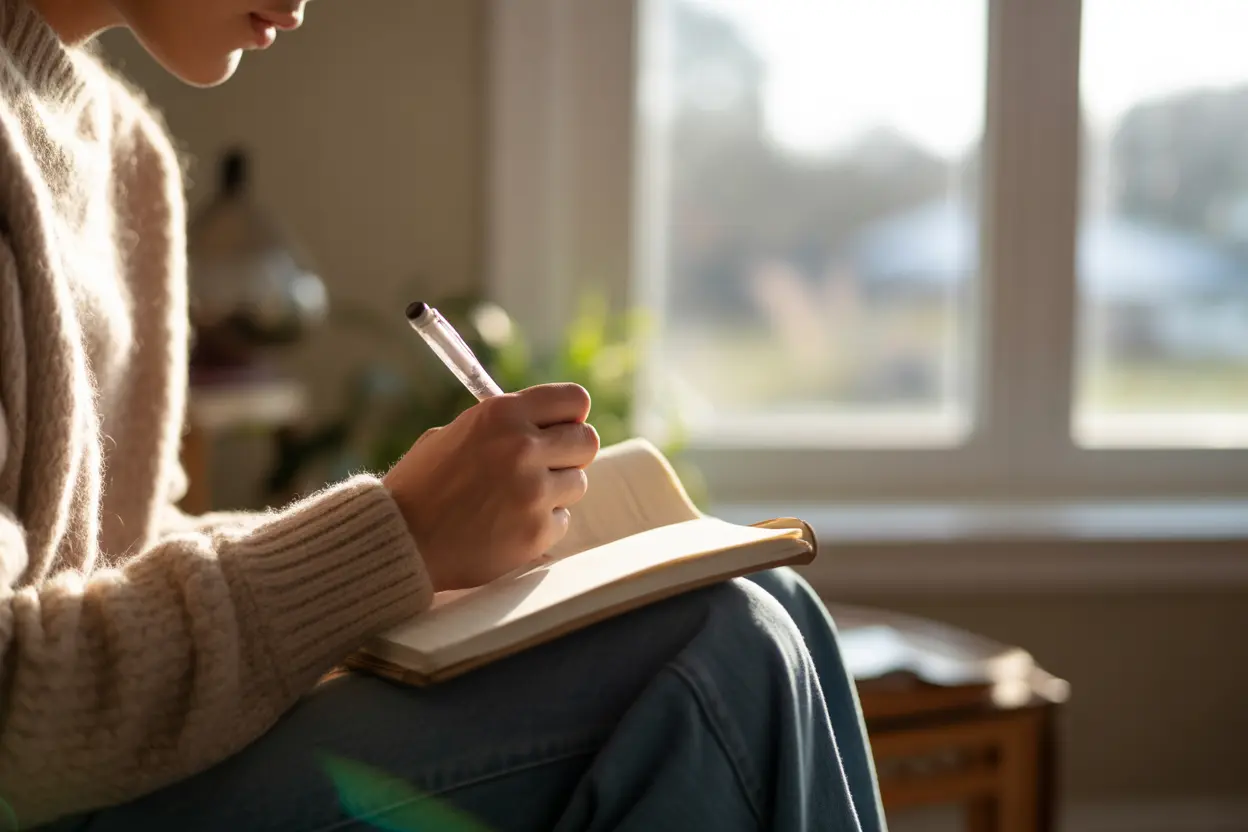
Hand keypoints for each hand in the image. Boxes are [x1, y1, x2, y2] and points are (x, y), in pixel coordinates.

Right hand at [382, 383, 599, 590]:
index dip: (571, 415)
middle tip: (548, 465)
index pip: (574, 399)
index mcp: (502, 414)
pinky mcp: (537, 531)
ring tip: (516, 499)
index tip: (562, 428)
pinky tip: (509, 525)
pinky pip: (561, 520)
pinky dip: (542, 524)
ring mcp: (533, 491)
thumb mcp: (454, 435)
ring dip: (555, 491)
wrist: (400, 540)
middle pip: (588, 440)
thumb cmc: (422, 486)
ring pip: (578, 483)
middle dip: (571, 453)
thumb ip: (503, 426)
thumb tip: (548, 424)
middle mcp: (522, 447)